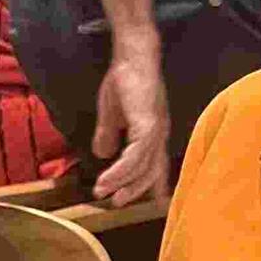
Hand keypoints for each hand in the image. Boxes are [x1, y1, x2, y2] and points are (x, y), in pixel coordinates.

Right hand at [92, 36, 169, 206]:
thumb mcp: (112, 113)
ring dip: (121, 182)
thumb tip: (102, 153)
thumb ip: (108, 134)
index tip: (147, 203)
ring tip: (103, 192)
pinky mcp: (148, 124)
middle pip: (151, 170)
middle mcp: (159, 135)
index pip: (156, 164)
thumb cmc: (125, 80)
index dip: (152, 184)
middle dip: (133, 189)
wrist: (132, 57)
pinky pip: (136, 155)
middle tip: (115, 202)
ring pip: (142, 166)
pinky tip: (108, 178)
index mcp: (153, 132)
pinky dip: (122, 170)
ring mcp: (155, 130)